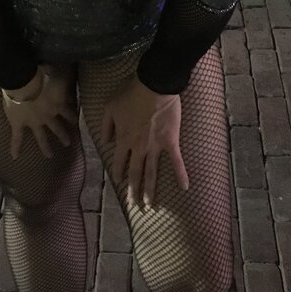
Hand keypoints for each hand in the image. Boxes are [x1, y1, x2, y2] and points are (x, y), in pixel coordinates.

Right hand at [2, 64, 78, 159]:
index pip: (67, 111)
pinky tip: (15, 157)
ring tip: (49, 155)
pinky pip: (17, 138)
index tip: (76, 121)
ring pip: (41, 137)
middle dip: (63, 135)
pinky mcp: (19, 125)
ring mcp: (33, 122)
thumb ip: (62, 74)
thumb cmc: (41, 75)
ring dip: (45, 147)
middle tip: (68, 143)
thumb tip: (69, 69)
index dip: (72, 116)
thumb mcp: (57, 73)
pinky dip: (15, 148)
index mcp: (57, 104)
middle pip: (57, 128)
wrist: (24, 83)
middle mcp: (47, 116)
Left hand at [101, 75, 188, 209]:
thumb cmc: (130, 93)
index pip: (118, 162)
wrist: (154, 86)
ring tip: (150, 205)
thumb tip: (105, 142)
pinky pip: (177, 161)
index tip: (118, 182)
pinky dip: (181, 175)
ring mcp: (155, 146)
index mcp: (123, 139)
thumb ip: (106, 126)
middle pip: (135, 173)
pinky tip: (185, 188)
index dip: (117, 173)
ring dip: (150, 190)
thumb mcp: (109, 107)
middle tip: (134, 205)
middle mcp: (138, 147)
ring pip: (152, 173)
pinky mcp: (171, 142)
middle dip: (134, 191)